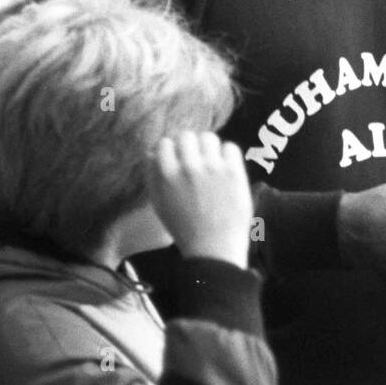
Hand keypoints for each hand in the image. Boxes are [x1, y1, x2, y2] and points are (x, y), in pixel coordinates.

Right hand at [151, 132, 252, 268]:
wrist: (214, 248)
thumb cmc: (185, 228)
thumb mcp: (159, 203)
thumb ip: (153, 175)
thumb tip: (152, 151)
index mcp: (166, 175)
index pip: (164, 143)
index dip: (171, 150)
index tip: (177, 158)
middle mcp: (188, 167)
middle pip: (186, 136)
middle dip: (189, 145)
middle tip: (196, 159)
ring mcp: (212, 168)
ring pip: (209, 137)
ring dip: (209, 147)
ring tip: (211, 162)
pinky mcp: (233, 172)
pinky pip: (230, 147)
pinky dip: (227, 155)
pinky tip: (225, 168)